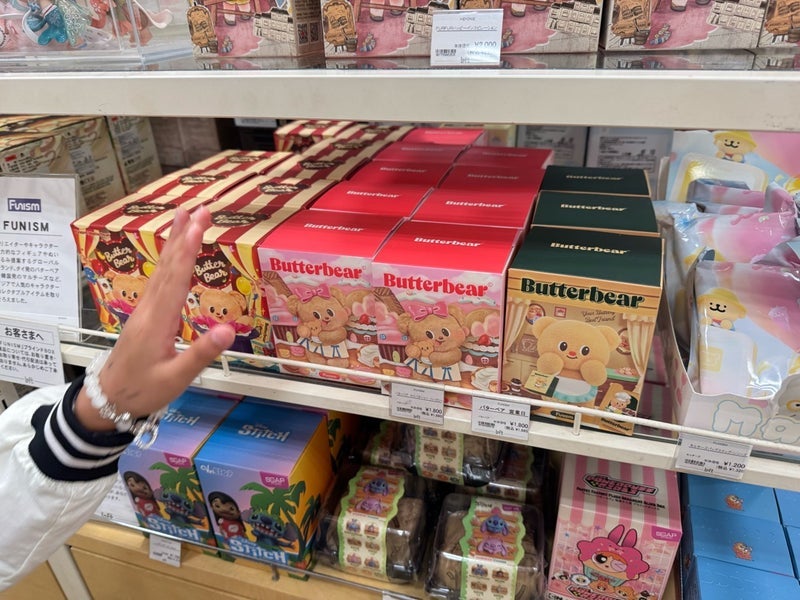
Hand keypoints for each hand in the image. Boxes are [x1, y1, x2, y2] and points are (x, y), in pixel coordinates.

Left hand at [74, 207, 235, 430]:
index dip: (189, 250)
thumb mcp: (176, 378)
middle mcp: (150, 308)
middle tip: (200, 208)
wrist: (108, 400)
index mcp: (158, 321)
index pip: (177, 279)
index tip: (199, 224)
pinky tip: (172, 251)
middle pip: (168, 265)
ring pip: (161, 268)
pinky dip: (168, 258)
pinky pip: (158, 278)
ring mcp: (145, 310)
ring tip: (184, 215)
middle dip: (184, 235)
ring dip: (174, 240)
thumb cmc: (144, 391)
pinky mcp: (145, 314)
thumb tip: (229, 329)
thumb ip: (201, 353)